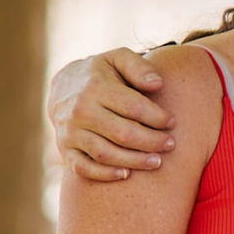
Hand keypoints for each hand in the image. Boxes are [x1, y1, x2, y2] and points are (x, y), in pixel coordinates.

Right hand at [51, 49, 177, 181]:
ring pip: (106, 153)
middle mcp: (80, 110)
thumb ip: (138, 67)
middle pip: (122, 133)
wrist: (62, 86)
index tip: (171, 122)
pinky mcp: (65, 149)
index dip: (156, 117)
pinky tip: (126, 173)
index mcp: (95, 87)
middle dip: (151, 142)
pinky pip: (84, 168)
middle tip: (169, 145)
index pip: (133, 107)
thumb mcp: (117, 59)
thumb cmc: (101, 74)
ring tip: (156, 161)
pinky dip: (105, 174)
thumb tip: (158, 84)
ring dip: (135, 161)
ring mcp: (70, 132)